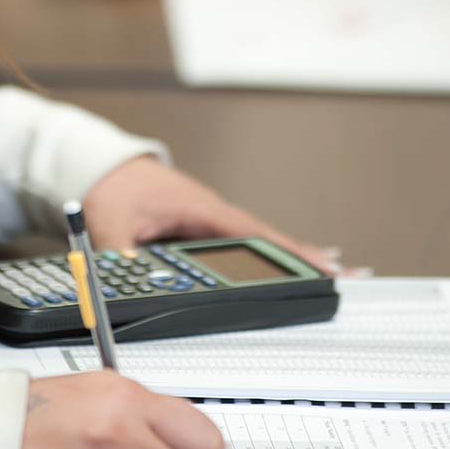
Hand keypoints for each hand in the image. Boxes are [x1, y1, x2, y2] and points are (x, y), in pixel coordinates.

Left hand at [83, 156, 340, 274]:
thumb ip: (121, 257)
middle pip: (267, 240)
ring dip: (293, 256)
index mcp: (200, 209)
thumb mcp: (111, 224)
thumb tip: (129, 282)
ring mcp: (208, 220)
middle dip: (306, 257)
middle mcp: (212, 213)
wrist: (101, 165)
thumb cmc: (112, 186)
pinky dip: (267, 253)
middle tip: (348, 276)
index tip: (322, 265)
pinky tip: (290, 264)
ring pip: (257, 242)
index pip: (254, 233)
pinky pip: (239, 244)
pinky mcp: (200, 227)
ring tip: (334, 274)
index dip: (289, 252)